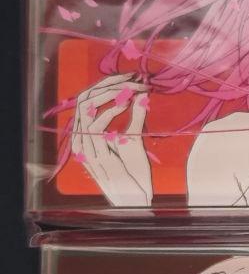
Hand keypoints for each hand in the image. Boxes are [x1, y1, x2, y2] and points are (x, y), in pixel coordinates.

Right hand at [70, 73, 152, 205]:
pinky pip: (96, 125)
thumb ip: (135, 117)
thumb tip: (141, 96)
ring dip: (111, 93)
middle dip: (109, 84)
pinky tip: (127, 102)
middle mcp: (82, 136)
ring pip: (87, 107)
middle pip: (85, 98)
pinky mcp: (95, 153)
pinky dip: (111, 110)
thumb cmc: (134, 171)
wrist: (134, 197)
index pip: (88, 98)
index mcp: (87, 132)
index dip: (108, 84)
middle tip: (133, 78)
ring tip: (132, 87)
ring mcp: (86, 145)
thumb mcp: (136, 138)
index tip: (131, 77)